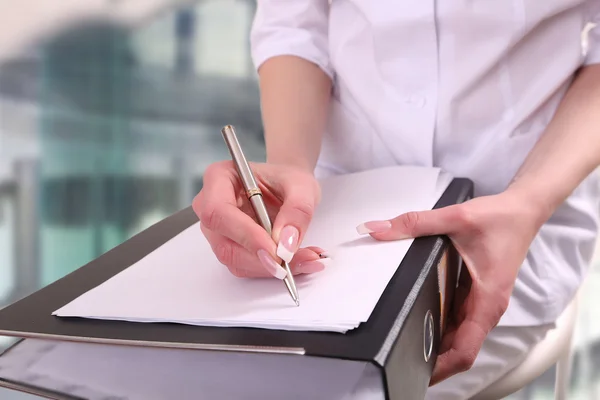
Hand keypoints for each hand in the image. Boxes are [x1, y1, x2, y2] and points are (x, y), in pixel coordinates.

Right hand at [193, 160, 327, 278]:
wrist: (288, 187)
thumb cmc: (287, 179)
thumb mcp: (302, 185)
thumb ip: (297, 210)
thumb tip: (286, 244)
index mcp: (219, 177)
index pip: (219, 212)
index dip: (245, 234)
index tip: (275, 250)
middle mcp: (210, 205)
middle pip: (224, 243)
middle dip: (262, 259)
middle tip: (296, 260)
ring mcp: (217, 230)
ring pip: (235, 260)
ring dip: (271, 267)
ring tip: (307, 258)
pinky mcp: (230, 247)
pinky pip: (246, 267)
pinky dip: (273, 268)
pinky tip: (297, 260)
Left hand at [356, 191, 543, 384]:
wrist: (523, 209)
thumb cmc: (500, 218)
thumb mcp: (455, 217)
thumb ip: (415, 223)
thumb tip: (378, 230)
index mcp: (488, 299)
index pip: (466, 349)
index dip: (442, 367)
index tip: (418, 373)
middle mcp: (487, 306)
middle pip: (459, 347)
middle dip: (433, 358)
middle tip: (399, 357)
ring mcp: (483, 302)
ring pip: (458, 335)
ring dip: (436, 343)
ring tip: (405, 343)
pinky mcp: (478, 294)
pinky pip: (458, 319)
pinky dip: (441, 324)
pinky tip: (420, 318)